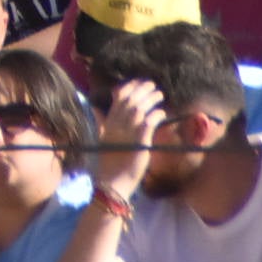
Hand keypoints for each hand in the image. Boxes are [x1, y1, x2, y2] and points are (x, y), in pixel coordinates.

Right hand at [92, 78, 162, 192]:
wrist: (113, 180)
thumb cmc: (110, 161)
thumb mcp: (105, 138)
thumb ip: (105, 124)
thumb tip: (100, 112)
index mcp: (109, 121)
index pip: (118, 97)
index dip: (129, 87)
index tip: (137, 82)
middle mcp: (117, 122)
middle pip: (131, 99)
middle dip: (142, 89)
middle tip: (152, 85)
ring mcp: (128, 130)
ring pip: (140, 107)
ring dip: (151, 99)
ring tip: (159, 95)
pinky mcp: (139, 139)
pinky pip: (150, 121)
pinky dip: (156, 115)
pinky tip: (162, 113)